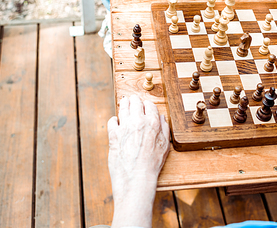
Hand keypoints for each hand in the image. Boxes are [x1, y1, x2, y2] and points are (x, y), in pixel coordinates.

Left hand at [108, 95, 169, 227]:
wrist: (136, 178)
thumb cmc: (151, 165)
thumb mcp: (164, 146)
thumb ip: (164, 129)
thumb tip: (162, 118)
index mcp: (153, 123)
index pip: (150, 105)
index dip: (148, 104)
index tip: (146, 105)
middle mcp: (138, 122)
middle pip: (135, 102)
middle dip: (135, 100)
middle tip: (133, 99)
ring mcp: (124, 127)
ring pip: (123, 108)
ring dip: (124, 104)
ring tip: (124, 102)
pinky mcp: (113, 135)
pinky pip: (112, 121)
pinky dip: (114, 119)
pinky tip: (116, 120)